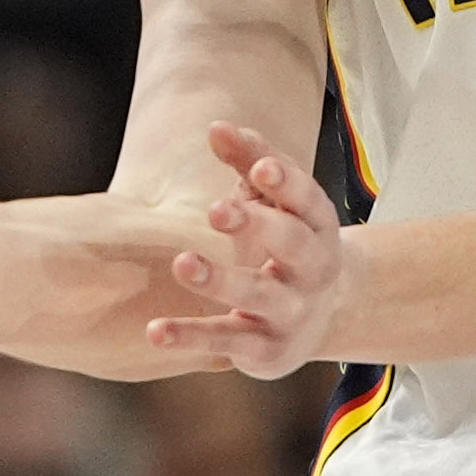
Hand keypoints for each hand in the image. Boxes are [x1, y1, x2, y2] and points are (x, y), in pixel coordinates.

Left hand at [149, 126, 353, 379]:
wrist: (321, 317)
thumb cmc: (286, 242)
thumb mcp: (276, 201)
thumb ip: (250, 162)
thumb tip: (217, 127)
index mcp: (318, 224)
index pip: (307, 199)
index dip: (286, 183)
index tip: (259, 168)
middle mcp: (313, 269)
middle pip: (293, 244)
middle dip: (259, 225)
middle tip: (217, 210)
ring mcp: (291, 311)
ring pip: (259, 295)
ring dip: (221, 279)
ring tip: (183, 262)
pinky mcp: (266, 349)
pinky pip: (226, 341)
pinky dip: (190, 336)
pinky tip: (154, 330)